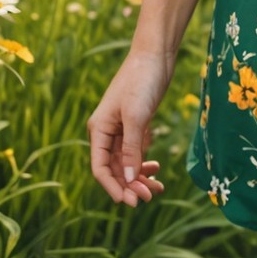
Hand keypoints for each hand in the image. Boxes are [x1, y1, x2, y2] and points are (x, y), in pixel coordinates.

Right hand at [88, 48, 175, 207]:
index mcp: (99, 129)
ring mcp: (122, 129)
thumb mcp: (136, 116)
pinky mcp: (136, 125)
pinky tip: (156, 169)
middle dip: (130, 185)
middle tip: (149, 197)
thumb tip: (130, 180)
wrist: (156, 55)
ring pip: (127, 164)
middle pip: (115, 169)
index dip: (112, 187)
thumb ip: (131, 149)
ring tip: (158, 188)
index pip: (100, 167)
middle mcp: (107, 132)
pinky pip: (137, 152)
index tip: (129, 202)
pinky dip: (145, 163)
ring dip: (140, 178)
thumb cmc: (141, 81)